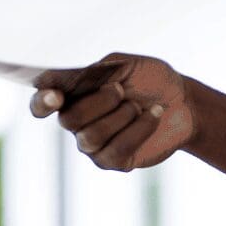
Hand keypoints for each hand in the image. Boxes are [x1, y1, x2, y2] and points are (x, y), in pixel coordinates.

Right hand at [28, 52, 195, 171]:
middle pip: (69, 120)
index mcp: (74, 95)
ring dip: (119, 117)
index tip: (55, 95)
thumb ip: (98, 70)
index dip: (43, 102)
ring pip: (90, 137)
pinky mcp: (114, 161)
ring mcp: (94, 144)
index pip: (42, 103)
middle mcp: (78, 122)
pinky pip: (116, 151)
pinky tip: (152, 115)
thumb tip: (76, 77)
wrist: (183, 102)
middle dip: (97, 103)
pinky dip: (138, 129)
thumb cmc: (151, 80)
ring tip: (138, 105)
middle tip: (120, 90)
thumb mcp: (125, 65)